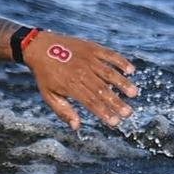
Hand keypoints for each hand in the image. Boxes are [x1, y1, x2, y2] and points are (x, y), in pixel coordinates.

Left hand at [23, 30, 137, 129]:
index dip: (104, 112)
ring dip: (122, 83)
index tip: (115, 122)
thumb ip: (63, 111)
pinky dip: (121, 61)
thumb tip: (77, 127)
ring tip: (134, 93)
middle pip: (102, 90)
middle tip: (129, 113)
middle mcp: (81, 72)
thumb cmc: (45, 74)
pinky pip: (109, 55)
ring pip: (109, 73)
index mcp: (71, 86)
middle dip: (116, 102)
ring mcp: (88, 59)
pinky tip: (131, 70)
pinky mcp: (92, 48)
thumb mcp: (49, 95)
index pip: (91, 102)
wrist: (39, 46)